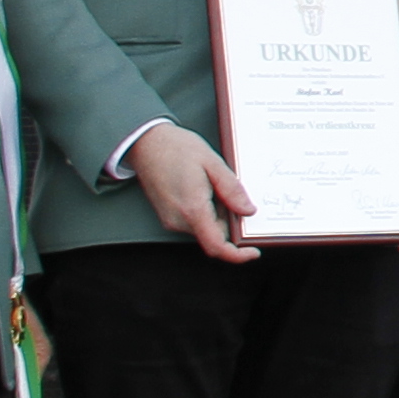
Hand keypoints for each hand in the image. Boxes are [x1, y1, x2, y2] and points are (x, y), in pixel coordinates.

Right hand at [130, 122, 260, 262]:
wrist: (145, 142)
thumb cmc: (176, 148)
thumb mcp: (213, 162)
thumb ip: (232, 190)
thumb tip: (248, 210)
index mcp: (193, 209)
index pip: (217, 246)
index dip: (237, 255)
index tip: (253, 252)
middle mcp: (178, 220)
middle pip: (214, 235)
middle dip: (229, 220)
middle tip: (230, 193)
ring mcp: (170, 219)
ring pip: (205, 228)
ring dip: (217, 214)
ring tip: (212, 184)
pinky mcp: (167, 216)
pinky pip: (193, 222)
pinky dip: (205, 211)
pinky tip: (203, 188)